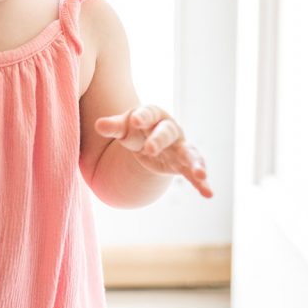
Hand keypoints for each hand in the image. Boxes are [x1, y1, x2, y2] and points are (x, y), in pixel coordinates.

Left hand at [94, 104, 212, 197]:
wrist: (149, 139)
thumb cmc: (135, 130)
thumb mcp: (123, 128)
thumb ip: (113, 127)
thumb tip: (98, 125)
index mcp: (154, 116)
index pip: (149, 113)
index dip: (143, 117)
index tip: (135, 121)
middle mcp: (170, 129)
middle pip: (167, 132)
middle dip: (159, 140)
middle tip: (150, 149)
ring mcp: (179, 147)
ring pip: (189, 153)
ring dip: (195, 163)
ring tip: (200, 174)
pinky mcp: (183, 164)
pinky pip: (193, 173)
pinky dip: (202, 183)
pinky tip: (209, 193)